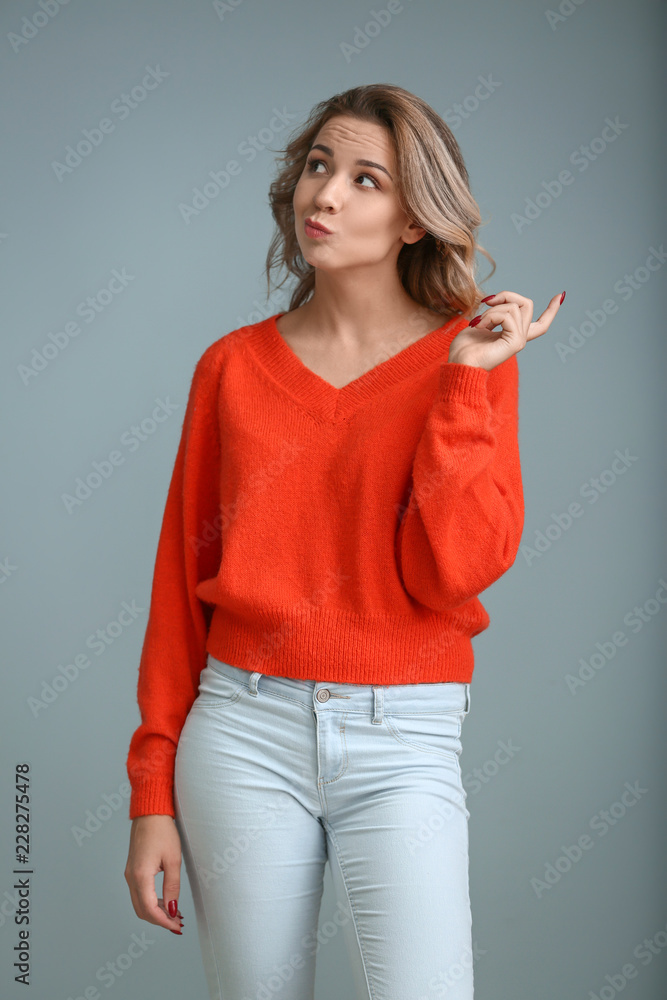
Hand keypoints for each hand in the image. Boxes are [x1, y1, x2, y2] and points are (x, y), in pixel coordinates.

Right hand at [124, 815, 184, 934]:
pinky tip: (166, 901)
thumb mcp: (173, 860)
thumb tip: (172, 910)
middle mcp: (131, 877)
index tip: (177, 927)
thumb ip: (172, 887)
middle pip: (142, 911)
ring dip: (155, 912)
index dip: (164, 922)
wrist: (150, 812)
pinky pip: (139, 893)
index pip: (150, 910)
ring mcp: (130, 874)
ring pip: (139, 903)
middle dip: (159, 920)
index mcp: (140, 876)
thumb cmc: (162, 831)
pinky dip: (151, 902)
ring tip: (175, 914)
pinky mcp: (133, 870)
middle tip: (178, 924)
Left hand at [447, 290, 564, 370]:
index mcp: (514, 335)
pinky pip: (508, 315)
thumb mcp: (481, 323)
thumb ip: (495, 313)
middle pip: (527, 304)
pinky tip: (480, 326)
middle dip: (506, 295)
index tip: (560, 295)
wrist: (459, 363)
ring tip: (478, 322)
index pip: (541, 323)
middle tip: (486, 302)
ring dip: (492, 310)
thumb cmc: (464, 347)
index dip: (552, 309)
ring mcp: (520, 340)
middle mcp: (520, 338)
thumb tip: (498, 300)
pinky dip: (490, 316)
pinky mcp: (515, 342)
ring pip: (515, 307)